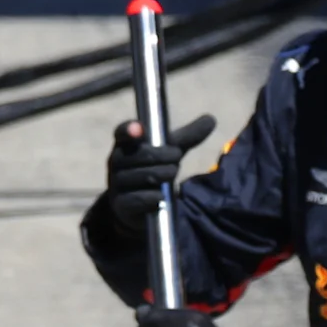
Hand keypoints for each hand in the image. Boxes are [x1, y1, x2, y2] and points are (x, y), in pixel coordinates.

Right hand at [100, 112, 215, 236]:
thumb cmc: (153, 169)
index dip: (130, 130)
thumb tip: (211, 119)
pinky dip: (155, 196)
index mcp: (125, 144)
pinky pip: (140, 199)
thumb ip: (187, 137)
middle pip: (143, 155)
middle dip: (166, 156)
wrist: (139, 207)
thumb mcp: (169, 152)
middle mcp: (115, 161)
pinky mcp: (121, 205)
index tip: (140, 129)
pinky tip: (161, 196)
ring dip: (164, 175)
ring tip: (172, 174)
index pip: (122, 133)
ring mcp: (117, 183)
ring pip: (144, 176)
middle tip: (177, 159)